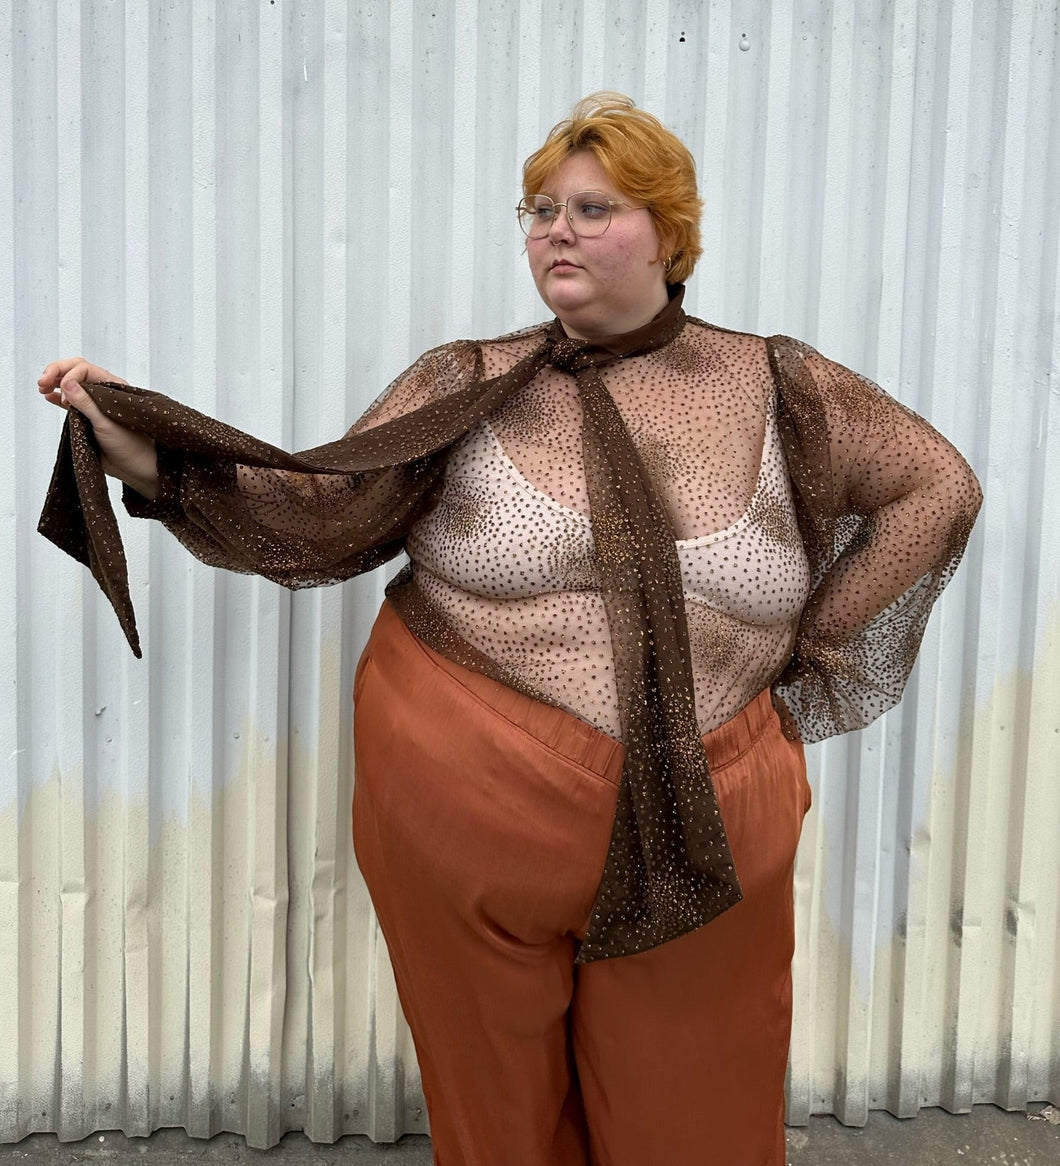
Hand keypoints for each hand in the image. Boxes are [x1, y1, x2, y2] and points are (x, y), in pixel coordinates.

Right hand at [38, 357, 159, 499]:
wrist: (135, 468)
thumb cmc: (130, 445)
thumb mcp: (106, 423)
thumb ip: (86, 403)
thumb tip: (67, 383)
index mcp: (113, 387)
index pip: (84, 369)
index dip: (70, 378)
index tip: (65, 400)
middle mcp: (104, 392)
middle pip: (76, 371)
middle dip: (57, 372)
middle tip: (42, 382)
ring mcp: (95, 404)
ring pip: (71, 385)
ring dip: (55, 382)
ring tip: (42, 388)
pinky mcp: (88, 417)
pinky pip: (71, 402)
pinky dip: (58, 397)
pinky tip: (48, 396)